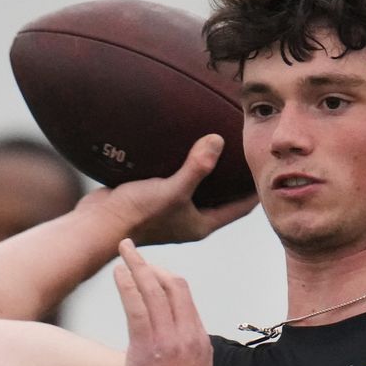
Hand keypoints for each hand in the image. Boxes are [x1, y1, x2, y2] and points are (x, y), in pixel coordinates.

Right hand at [77, 134, 257, 245]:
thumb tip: (217, 141)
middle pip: (222, 196)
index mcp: (201, 224)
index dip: (256, 189)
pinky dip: (184, 165)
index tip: (269, 167)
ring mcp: (171, 209)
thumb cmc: (136, 215)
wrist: (97, 225)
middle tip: (248, 151)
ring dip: (208, 170)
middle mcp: (189, 219)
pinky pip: (176, 179)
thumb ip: (196, 168)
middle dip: (235, 178)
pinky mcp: (153, 198)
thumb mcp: (172, 190)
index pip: (240, 207)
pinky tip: (184, 145)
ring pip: (199, 187)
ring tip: (220, 144)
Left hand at [114, 239, 213, 365]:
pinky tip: (118, 273)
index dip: (165, 277)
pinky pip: (137, 306)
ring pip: (154, 289)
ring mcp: (169, 339)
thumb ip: (196, 353)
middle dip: (152, 264)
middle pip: (173, 284)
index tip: (149, 271)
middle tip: (133, 252)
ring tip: (124, 250)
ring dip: (137, 264)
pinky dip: (127, 284)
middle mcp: (188, 334)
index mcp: (200, 339)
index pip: (184, 296)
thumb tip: (191, 342)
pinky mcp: (147, 346)